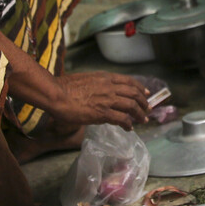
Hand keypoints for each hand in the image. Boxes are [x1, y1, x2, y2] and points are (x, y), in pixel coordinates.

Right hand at [0, 28, 150, 130]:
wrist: (56, 94)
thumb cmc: (65, 87)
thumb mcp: (87, 79)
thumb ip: (98, 85)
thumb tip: (101, 92)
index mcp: (106, 78)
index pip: (129, 81)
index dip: (140, 88)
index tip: (146, 93)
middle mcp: (110, 87)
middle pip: (134, 94)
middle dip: (144, 102)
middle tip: (148, 109)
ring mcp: (108, 100)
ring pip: (131, 106)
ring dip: (140, 114)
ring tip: (143, 120)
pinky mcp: (103, 113)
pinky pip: (122, 119)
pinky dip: (128, 123)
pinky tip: (129, 128)